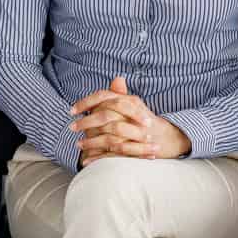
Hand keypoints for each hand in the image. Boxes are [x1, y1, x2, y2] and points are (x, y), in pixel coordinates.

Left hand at [71, 75, 191, 165]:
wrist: (166, 139)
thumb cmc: (144, 121)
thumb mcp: (135, 104)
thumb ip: (123, 93)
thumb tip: (117, 78)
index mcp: (131, 101)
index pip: (105, 97)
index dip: (86, 102)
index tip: (72, 109)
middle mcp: (134, 116)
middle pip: (105, 117)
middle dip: (86, 123)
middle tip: (72, 127)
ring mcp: (137, 134)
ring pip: (108, 137)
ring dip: (91, 142)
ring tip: (78, 145)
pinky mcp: (136, 150)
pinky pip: (113, 154)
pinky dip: (98, 158)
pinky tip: (87, 160)